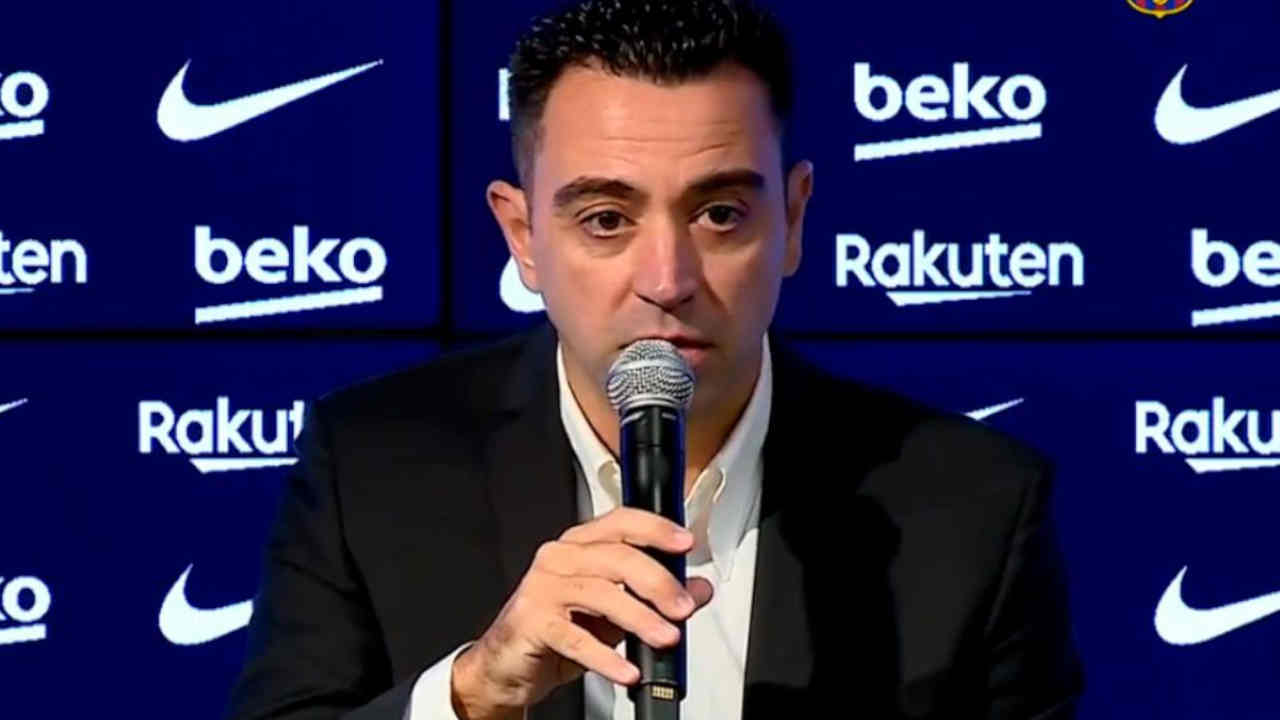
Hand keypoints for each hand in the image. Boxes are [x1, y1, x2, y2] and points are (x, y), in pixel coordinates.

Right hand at [449, 507, 714, 719]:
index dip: (656, 529)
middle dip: (657, 582)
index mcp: (580, 545)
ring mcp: (542, 586)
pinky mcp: (530, 620)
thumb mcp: (616, 614)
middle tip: (683, 608)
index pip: (621, 521)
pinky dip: (606, 656)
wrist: (507, 664)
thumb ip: (655, 598)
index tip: (686, 544)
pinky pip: (576, 637)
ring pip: (600, 594)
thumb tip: (699, 590)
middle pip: (616, 557)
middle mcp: (560, 557)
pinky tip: (628, 670)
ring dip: (639, 619)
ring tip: (666, 638)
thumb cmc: (559, 630)